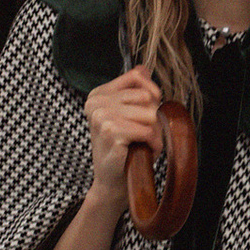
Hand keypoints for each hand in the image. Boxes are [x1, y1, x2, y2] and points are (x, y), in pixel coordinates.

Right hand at [82, 67, 162, 209]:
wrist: (112, 181)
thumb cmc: (124, 147)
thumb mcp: (129, 114)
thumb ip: (135, 89)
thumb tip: (144, 67)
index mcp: (98, 94)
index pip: (137, 76)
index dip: (150, 94)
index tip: (142, 113)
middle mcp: (96, 103)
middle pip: (147, 96)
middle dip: (152, 118)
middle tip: (139, 135)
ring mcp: (101, 117)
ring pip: (150, 114)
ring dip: (152, 133)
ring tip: (139, 144)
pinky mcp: (111, 132)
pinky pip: (148, 131)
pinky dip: (151, 143)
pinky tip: (139, 151)